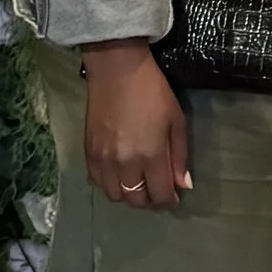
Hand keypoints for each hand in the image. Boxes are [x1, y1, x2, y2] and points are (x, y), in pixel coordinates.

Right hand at [83, 41, 190, 207]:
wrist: (117, 71)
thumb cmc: (153, 92)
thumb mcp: (176, 121)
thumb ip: (179, 156)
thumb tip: (183, 185)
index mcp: (150, 156)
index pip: (159, 194)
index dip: (168, 200)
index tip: (173, 196)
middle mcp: (124, 164)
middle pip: (136, 200)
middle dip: (150, 199)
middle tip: (157, 189)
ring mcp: (103, 160)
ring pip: (115, 196)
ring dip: (129, 194)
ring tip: (138, 182)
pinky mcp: (88, 153)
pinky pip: (97, 182)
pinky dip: (110, 184)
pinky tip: (119, 174)